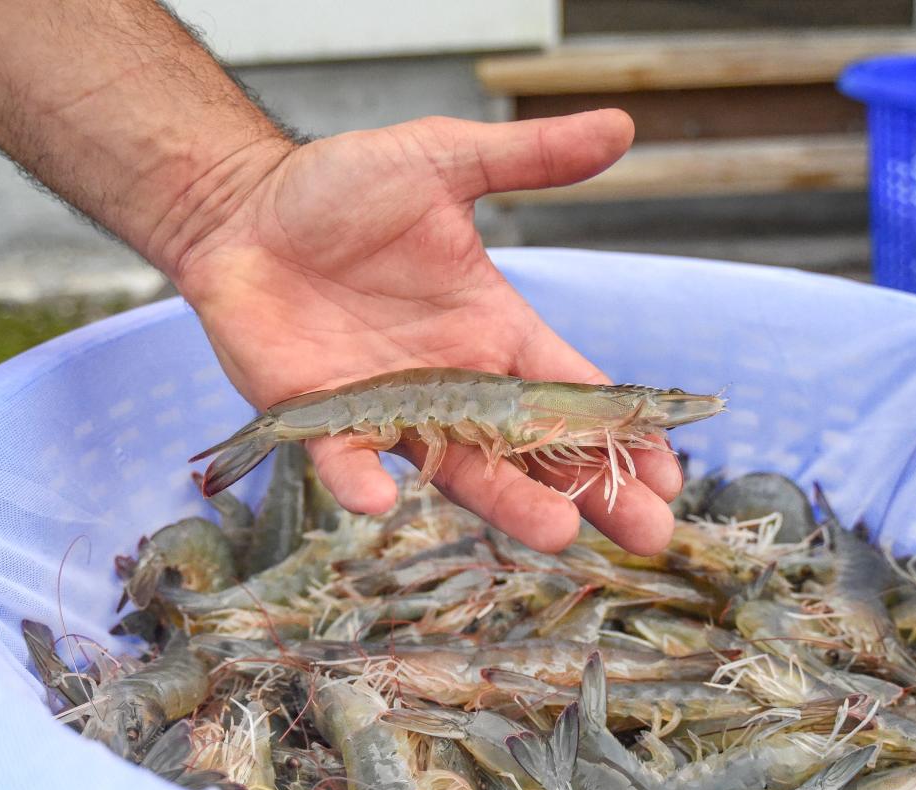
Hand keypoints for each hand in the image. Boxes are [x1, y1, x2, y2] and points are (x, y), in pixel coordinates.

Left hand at [168, 110, 680, 554]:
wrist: (244, 208)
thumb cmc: (342, 188)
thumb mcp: (444, 160)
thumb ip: (528, 156)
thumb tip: (620, 127)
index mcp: (493, 330)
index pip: (572, 391)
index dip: (622, 429)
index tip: (671, 469)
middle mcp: (454, 382)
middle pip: (536, 450)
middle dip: (593, 490)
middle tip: (647, 533)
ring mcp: (391, 408)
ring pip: (460, 469)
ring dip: (508, 504)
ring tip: (558, 537)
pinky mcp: (322, 418)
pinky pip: (346, 458)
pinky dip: (360, 480)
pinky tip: (383, 502)